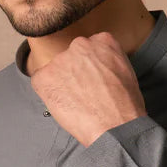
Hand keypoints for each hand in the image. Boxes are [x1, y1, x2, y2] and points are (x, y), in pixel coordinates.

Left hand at [29, 31, 145, 147]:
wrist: (114, 125)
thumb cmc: (125, 106)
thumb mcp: (126, 72)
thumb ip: (108, 62)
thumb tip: (97, 68)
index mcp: (103, 41)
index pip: (89, 49)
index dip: (89, 68)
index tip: (92, 80)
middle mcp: (80, 44)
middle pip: (71, 58)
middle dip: (74, 74)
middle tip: (83, 94)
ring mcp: (61, 59)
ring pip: (55, 70)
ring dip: (61, 84)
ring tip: (76, 103)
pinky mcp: (45, 76)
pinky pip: (41, 82)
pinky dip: (48, 94)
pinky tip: (64, 105)